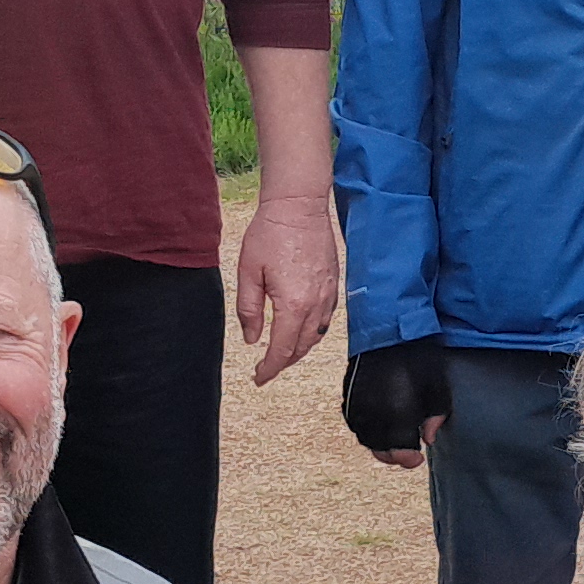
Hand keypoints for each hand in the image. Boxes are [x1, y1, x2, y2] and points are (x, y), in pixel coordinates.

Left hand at [235, 191, 342, 388]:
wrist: (299, 206)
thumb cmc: (270, 233)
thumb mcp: (249, 272)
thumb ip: (249, 310)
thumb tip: (252, 339)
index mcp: (293, 305)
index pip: (282, 350)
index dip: (269, 369)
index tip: (258, 378)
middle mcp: (316, 305)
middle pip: (301, 348)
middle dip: (283, 363)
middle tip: (265, 369)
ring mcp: (329, 295)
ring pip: (315, 337)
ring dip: (298, 350)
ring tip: (280, 354)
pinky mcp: (335, 285)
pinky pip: (325, 320)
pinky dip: (312, 333)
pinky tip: (299, 331)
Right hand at [342, 338, 451, 472]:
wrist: (390, 330)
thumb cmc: (420, 359)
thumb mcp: (438, 388)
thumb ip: (435, 417)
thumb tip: (428, 439)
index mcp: (397, 414)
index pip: (399, 451)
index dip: (409, 459)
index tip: (418, 458)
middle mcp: (373, 414)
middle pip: (380, 449)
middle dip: (394, 455)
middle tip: (407, 453)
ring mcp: (358, 405)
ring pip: (364, 437)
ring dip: (379, 444)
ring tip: (393, 440)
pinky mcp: (348, 395)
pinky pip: (354, 422)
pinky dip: (365, 429)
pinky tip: (378, 425)